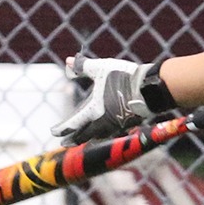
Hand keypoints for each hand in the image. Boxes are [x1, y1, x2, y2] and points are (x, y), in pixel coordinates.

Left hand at [51, 53, 166, 142]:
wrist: (149, 88)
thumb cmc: (123, 77)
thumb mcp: (100, 68)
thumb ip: (83, 66)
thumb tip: (68, 61)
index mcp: (93, 110)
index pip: (72, 124)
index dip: (62, 129)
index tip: (54, 132)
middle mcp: (103, 122)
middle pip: (84, 135)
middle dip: (73, 139)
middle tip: (65, 143)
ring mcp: (116, 125)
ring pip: (98, 135)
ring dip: (87, 137)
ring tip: (83, 138)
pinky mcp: (127, 124)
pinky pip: (110, 132)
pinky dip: (102, 133)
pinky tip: (104, 131)